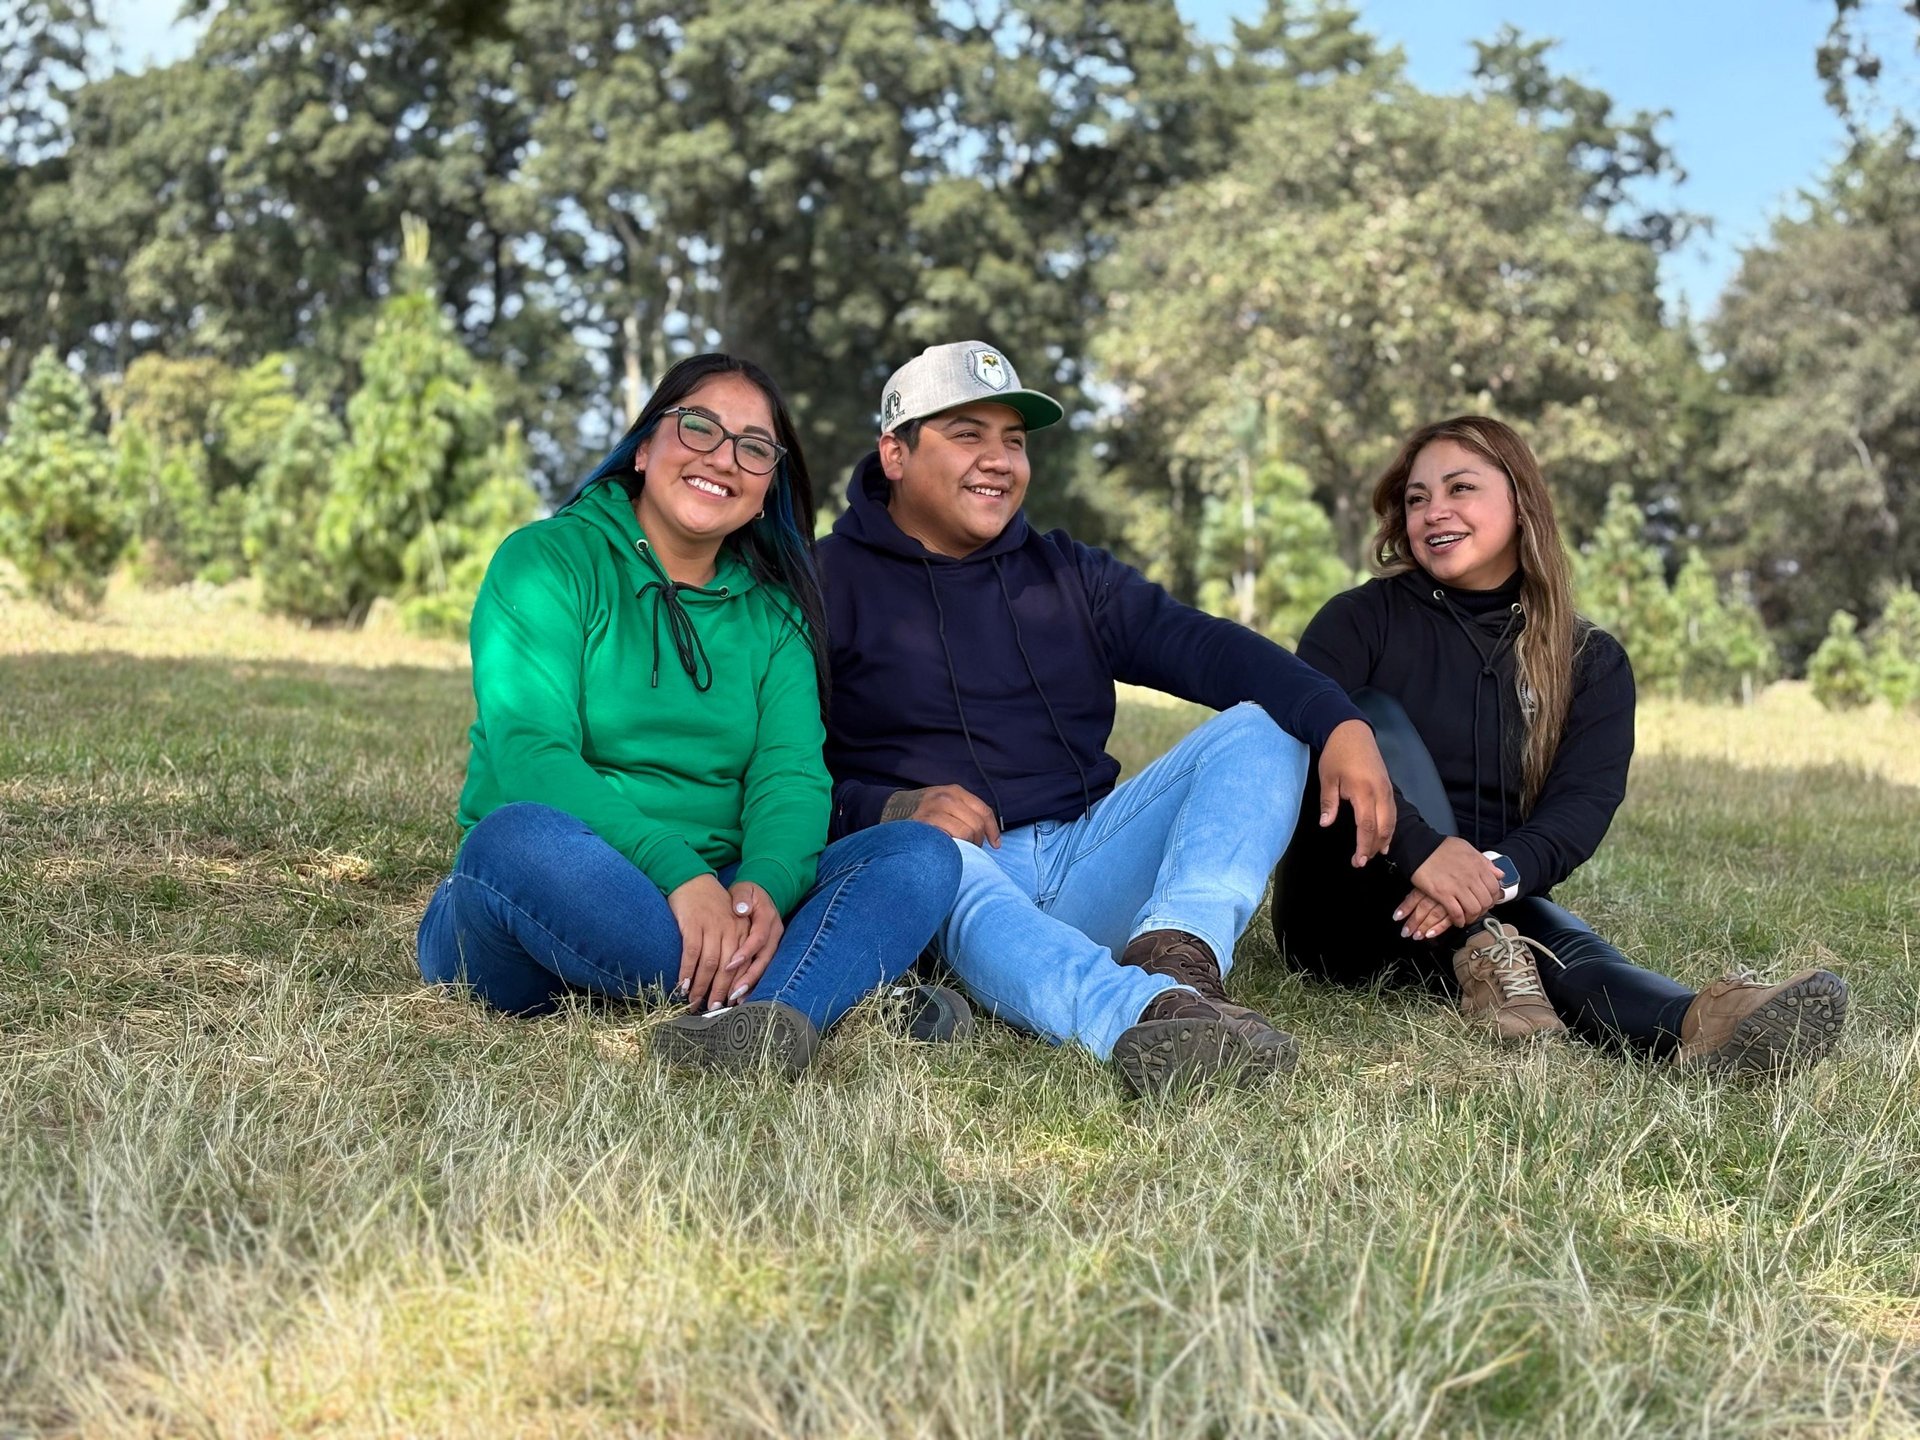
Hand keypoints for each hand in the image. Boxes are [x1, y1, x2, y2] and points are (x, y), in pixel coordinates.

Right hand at [667, 873, 747, 1011]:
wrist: (692, 878)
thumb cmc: (710, 905)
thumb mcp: (730, 921)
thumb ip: (734, 944)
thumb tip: (730, 976)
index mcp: (743, 930)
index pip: (744, 963)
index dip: (738, 985)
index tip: (733, 1003)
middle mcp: (731, 929)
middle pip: (728, 968)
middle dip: (720, 991)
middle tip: (713, 1008)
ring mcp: (712, 926)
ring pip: (710, 964)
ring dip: (702, 986)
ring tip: (694, 1002)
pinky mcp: (694, 924)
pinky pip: (692, 953)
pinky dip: (687, 971)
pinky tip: (682, 984)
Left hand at [716, 880, 783, 1007]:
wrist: (761, 894)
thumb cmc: (748, 894)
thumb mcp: (744, 889)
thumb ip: (742, 898)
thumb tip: (740, 909)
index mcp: (768, 918)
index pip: (758, 938)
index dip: (745, 952)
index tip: (729, 964)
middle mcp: (774, 934)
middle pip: (763, 959)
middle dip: (749, 977)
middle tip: (733, 993)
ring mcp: (773, 944)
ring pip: (764, 968)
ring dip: (750, 985)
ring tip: (735, 1000)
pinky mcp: (768, 952)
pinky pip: (762, 970)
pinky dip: (752, 984)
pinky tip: (741, 997)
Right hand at [880, 784, 1000, 846]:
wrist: (893, 809)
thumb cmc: (925, 811)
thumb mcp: (946, 803)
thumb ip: (965, 812)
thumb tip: (988, 835)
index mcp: (955, 791)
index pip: (984, 811)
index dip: (992, 830)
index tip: (995, 845)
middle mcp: (946, 797)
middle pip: (976, 824)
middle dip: (977, 841)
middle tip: (970, 850)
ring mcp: (934, 809)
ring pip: (965, 833)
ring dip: (965, 846)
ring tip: (958, 850)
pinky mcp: (924, 823)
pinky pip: (949, 839)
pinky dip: (951, 847)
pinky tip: (946, 849)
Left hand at [1318, 719, 1395, 866]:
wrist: (1352, 732)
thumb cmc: (1337, 754)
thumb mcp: (1327, 778)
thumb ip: (1329, 803)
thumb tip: (1326, 824)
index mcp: (1363, 791)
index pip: (1366, 826)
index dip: (1364, 846)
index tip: (1358, 861)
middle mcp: (1380, 792)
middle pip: (1383, 827)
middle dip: (1374, 847)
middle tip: (1362, 862)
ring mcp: (1387, 789)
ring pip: (1392, 821)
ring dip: (1384, 839)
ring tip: (1374, 854)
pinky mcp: (1389, 787)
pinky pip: (1393, 812)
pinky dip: (1390, 827)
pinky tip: (1385, 838)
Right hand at [1397, 837, 1504, 938]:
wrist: (1419, 848)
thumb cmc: (1441, 848)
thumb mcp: (1468, 848)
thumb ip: (1484, 862)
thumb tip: (1499, 874)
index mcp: (1478, 866)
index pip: (1495, 888)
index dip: (1493, 897)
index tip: (1487, 900)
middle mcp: (1470, 877)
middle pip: (1486, 901)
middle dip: (1483, 909)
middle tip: (1477, 911)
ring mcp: (1457, 886)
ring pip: (1473, 909)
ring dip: (1471, 917)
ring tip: (1467, 917)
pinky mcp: (1443, 894)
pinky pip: (1457, 913)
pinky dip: (1459, 920)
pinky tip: (1457, 921)